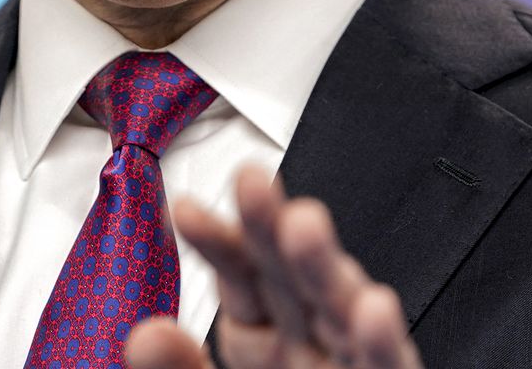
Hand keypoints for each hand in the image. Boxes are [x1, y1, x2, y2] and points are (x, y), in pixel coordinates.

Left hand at [125, 165, 422, 368]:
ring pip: (342, 308)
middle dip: (271, 227)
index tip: (187, 211)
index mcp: (268, 339)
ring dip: (325, 266)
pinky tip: (372, 306)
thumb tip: (144, 334)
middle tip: (251, 181)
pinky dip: (381, 340)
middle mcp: (312, 343)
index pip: (243, 278)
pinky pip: (386, 366)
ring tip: (302, 224)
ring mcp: (352, 364)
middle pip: (292, 276)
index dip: (220, 242)